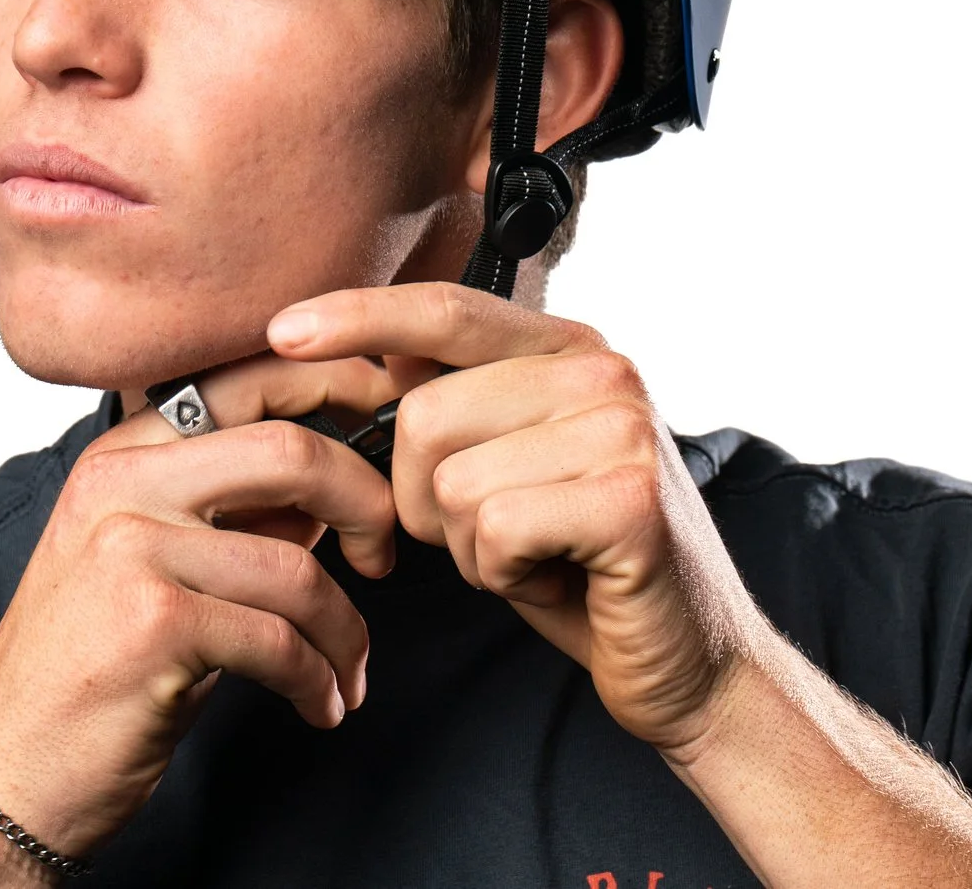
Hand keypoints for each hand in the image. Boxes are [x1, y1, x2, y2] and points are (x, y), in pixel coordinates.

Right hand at [0, 353, 401, 862]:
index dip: (335, 382)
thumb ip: (235, 510)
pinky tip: (319, 706)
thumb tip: (333, 483)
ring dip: (345, 630)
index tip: (388, 414)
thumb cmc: (94, 668)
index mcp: (122, 453)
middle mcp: (120, 484)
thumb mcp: (154, 563)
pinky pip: (280, 640)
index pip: (246, 378)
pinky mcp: (153, 624)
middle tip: (385, 554)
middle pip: (290, 450)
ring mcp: (131, 549)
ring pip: (296, 565)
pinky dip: (318, 681)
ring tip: (346, 671)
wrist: (11, 774)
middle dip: (366, 501)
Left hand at [267, 283, 758, 757]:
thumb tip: (375, 352)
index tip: (283, 330)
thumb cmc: (582, 566)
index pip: (445, 310)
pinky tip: (558, 579)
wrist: (688, 661)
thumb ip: (460, 404)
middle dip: (426, 500)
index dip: (358, 317)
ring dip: (471, 548)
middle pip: (424, 416)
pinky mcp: (629, 498)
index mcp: (570, 349)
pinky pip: (494, 530)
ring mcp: (624, 428)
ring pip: (452, 482)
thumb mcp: (509, 467)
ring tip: (537, 556)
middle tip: (497, 536)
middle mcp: (604, 371)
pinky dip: (505, 576)